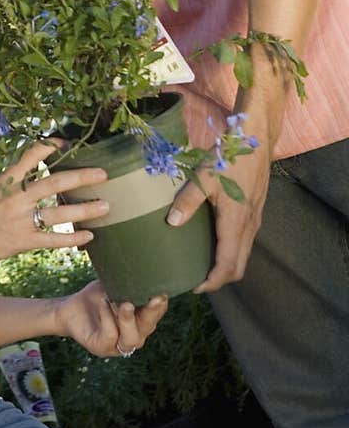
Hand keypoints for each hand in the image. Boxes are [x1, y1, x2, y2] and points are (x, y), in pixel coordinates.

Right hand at [0, 141, 109, 267]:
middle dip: (81, 177)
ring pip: (59, 214)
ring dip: (85, 210)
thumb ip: (12, 180)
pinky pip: (53, 240)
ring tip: (106, 206)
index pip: (31, 155)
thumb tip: (34, 169)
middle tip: (103, 174)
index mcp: (7, 181)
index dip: (50, 147)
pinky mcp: (23, 241)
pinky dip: (73, 238)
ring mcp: (21, 221)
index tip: (66, 143)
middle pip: (54, 183)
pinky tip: (89, 236)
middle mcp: (16, 199)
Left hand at [53, 280, 168, 357]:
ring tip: (125, 304)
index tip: (162, 292)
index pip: (155, 315)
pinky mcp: (101, 348)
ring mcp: (118, 345)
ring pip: (132, 338)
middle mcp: (134, 336)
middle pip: (148, 327)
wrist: (69, 309)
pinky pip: (110, 336)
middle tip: (154, 298)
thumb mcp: (114, 287)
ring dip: (129, 320)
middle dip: (152, 313)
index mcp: (140, 322)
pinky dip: (108, 319)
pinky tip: (104, 304)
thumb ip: (128, 284)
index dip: (160, 305)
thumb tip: (143, 267)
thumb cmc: (96, 298)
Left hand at [166, 135, 272, 291]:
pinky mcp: (255, 211)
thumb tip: (172, 223)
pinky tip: (214, 241)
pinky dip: (232, 251)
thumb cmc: (229, 157)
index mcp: (236, 223)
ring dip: (226, 265)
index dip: (212, 282)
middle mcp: (249, 226)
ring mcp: (255, 219)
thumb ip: (187, 201)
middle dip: (219, 279)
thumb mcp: (204, 177)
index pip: (227, 265)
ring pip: (243, 254)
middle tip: (196, 280)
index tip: (194, 288)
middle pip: (238, 266)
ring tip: (203, 264)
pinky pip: (245, 241)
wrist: (256, 140)